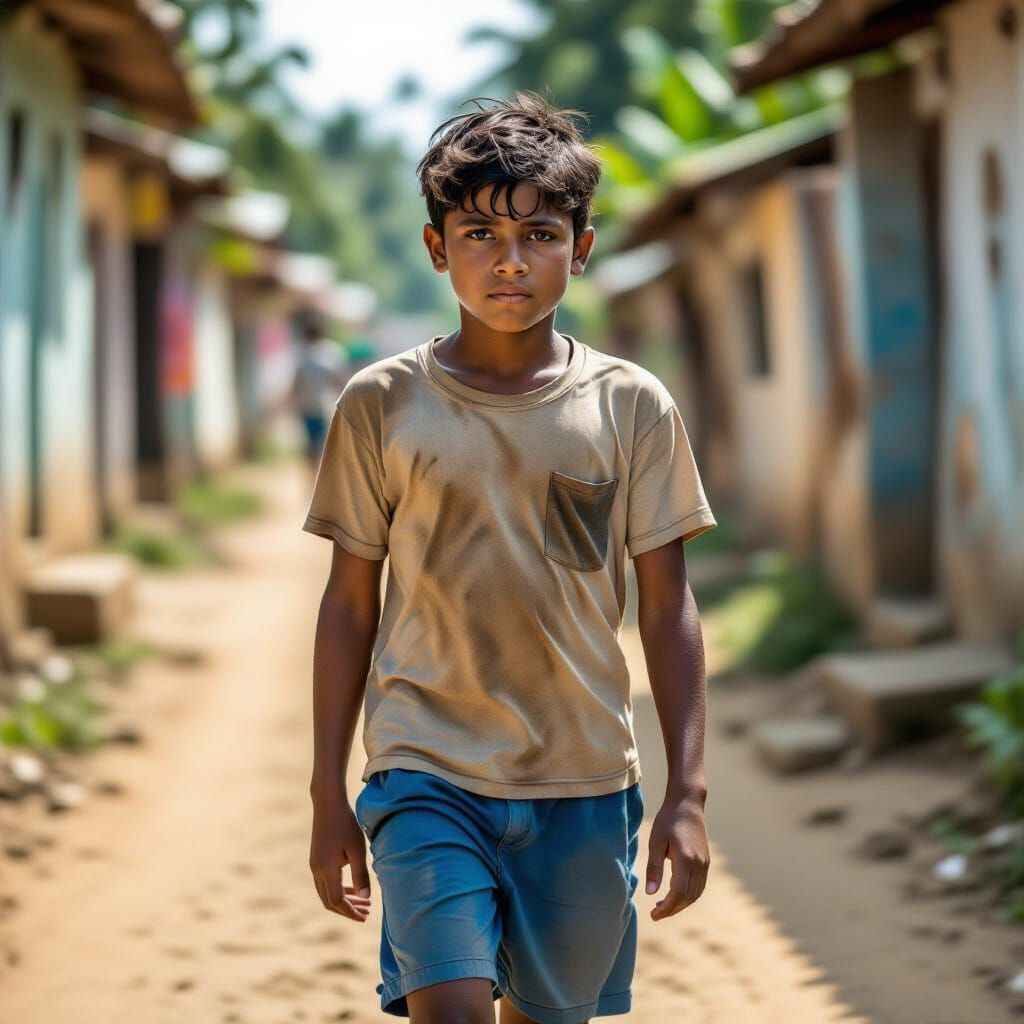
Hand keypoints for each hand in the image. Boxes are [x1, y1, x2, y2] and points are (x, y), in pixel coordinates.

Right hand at [309, 798, 372, 922]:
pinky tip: (353, 887)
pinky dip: (339, 889)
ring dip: (344, 900)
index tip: (365, 917)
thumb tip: (365, 898)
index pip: (337, 901)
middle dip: (348, 909)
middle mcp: (317, 871)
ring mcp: (314, 866)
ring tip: (364, 902)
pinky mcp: (316, 860)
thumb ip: (360, 875)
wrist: (328, 804)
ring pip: (327, 893)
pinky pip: (325, 883)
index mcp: (326, 870)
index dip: (351, 912)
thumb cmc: (346, 825)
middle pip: (330, 901)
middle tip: (367, 912)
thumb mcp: (357, 850)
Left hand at [644, 794, 709, 919]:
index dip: (667, 908)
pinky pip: (699, 885)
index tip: (654, 915)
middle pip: (688, 897)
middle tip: (655, 914)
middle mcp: (699, 864)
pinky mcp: (706, 861)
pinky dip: (688, 895)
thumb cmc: (668, 820)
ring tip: (663, 906)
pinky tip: (675, 893)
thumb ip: (654, 868)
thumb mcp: (655, 842)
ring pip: (695, 893)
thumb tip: (650, 893)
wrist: (688, 804)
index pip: (678, 893)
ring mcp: (704, 863)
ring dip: (680, 904)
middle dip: (672, 909)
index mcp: (686, 860)